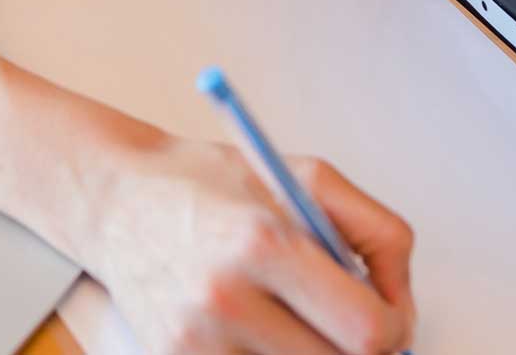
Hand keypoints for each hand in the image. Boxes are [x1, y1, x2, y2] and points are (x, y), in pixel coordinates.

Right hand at [86, 133, 416, 354]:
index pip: (368, 332)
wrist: (114, 200)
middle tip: (339, 320)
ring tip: (291, 320)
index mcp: (264, 243)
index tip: (385, 318)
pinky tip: (256, 333)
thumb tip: (401, 312)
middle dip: (353, 349)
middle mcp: (226, 299)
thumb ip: (376, 234)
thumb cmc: (212, 184)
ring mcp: (195, 343)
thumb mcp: (304, 177)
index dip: (393, 331)